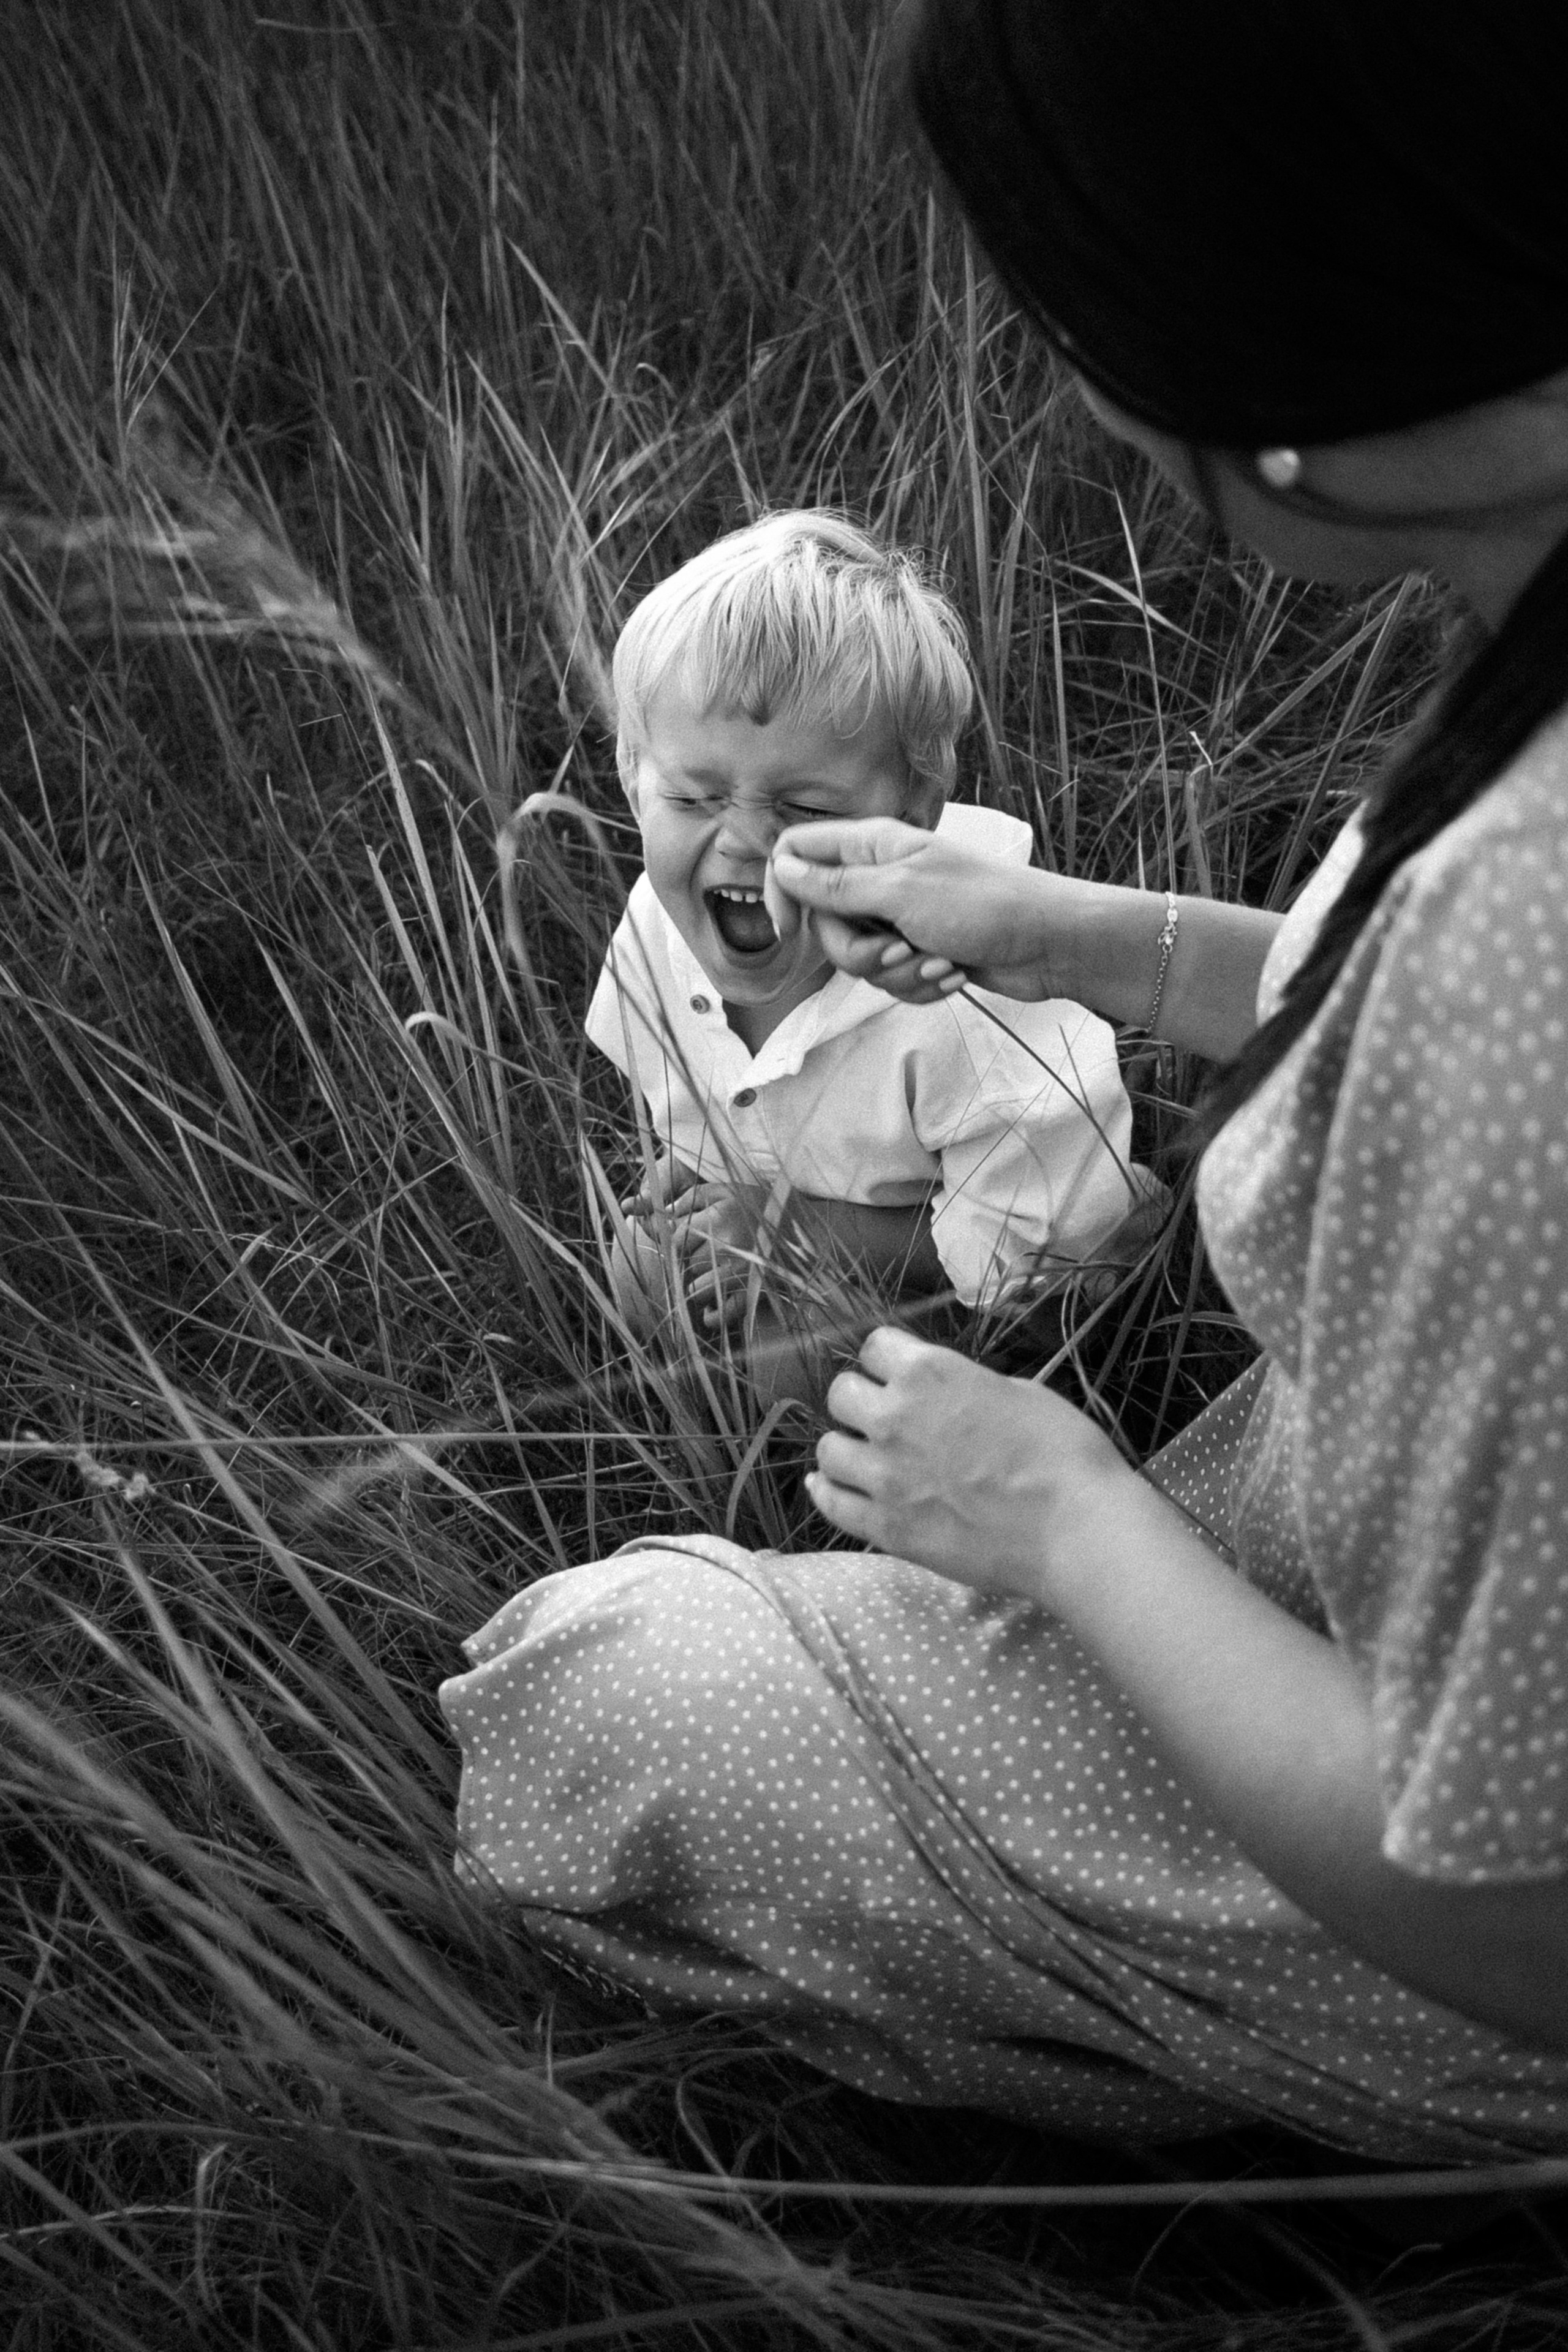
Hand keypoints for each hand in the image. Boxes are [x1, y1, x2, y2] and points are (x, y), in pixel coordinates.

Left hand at [619, 1160, 775, 1333]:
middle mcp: (727, 1247)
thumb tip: (658, 1211)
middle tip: (706, 1257)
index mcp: (719, 1219)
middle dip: (688, 1263)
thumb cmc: (759, 1205)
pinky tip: (712, 1310)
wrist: (805, 1228)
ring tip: (712, 1277)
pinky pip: (718, 1315)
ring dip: (697, 1288)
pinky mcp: (752, 1295)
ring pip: (695, 1291)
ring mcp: (740, 1274)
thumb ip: (690, 1197)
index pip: (676, 1240)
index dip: (678, 1242)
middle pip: (684, 1266)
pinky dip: (711, 1315)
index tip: (689, 1240)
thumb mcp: (725, 1190)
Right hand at [767, 819, 1072, 1004]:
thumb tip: (783, 868)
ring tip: (939, 962)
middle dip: (856, 953)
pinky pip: (892, 980)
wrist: (1049, 944)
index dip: (783, 889)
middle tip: (897, 950)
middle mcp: (880, 878)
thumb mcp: (900, 892)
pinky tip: (953, 974)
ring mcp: (899, 918)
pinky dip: (920, 985)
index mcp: (872, 846)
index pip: (798, 853)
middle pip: (825, 922)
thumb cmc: (984, 904)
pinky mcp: (919, 953)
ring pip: (859, 959)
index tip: (787, 928)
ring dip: (897, 973)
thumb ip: (837, 885)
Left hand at [808, 1326, 1130, 1601]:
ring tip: (864, 1457)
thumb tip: (948, 1397)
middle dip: (860, 1399)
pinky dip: (826, 1491)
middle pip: (841, 1393)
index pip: (873, 1346)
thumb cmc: (1064, 1453)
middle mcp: (894, 1417)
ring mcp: (884, 1475)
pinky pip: (831, 1503)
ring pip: (828, 1449)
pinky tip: (828, 1486)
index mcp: (930, 1373)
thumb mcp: (1020, 1393)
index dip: (888, 1359)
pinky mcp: (886, 1527)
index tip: (898, 1373)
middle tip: (882, 1417)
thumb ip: (966, 1388)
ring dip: (845, 1448)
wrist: (1075, 1529)